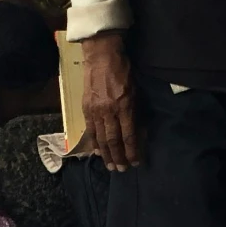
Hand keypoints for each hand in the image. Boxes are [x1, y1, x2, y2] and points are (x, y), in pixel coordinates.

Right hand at [81, 31, 140, 170]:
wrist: (101, 57)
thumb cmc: (124, 71)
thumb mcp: (136, 90)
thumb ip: (136, 111)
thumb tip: (139, 131)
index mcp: (124, 106)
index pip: (129, 135)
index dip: (132, 151)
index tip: (136, 163)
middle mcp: (109, 111)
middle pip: (113, 141)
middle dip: (118, 157)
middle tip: (121, 170)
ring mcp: (96, 110)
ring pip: (100, 138)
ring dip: (106, 154)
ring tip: (110, 165)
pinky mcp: (86, 108)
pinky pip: (90, 130)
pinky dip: (94, 142)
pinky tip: (97, 151)